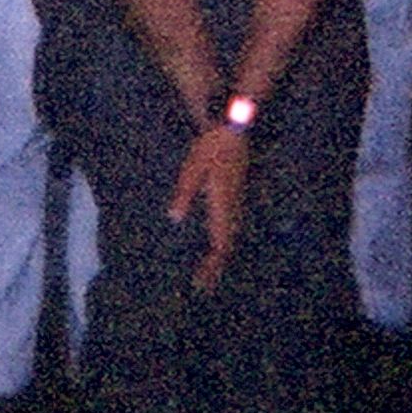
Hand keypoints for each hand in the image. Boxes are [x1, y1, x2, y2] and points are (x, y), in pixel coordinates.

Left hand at [168, 122, 247, 290]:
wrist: (234, 128)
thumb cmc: (211, 147)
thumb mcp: (192, 170)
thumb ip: (184, 194)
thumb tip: (174, 218)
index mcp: (223, 206)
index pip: (220, 244)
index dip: (212, 265)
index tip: (201, 282)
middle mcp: (233, 207)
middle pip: (227, 244)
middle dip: (216, 266)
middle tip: (203, 285)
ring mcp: (237, 200)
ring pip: (231, 235)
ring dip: (220, 254)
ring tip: (209, 268)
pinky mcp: (236, 193)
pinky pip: (232, 225)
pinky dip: (223, 239)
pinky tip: (215, 239)